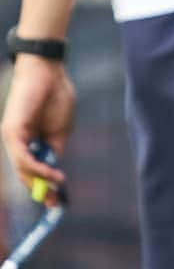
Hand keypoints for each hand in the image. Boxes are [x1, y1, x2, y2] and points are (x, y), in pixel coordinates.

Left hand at [1, 57, 74, 205]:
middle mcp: (17, 143)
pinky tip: (52, 173)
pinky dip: (36, 168)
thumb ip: (55, 149)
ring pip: (23, 168)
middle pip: (26, 173)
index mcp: (30, 141)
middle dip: (40, 189)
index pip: (34, 168)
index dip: (46, 184)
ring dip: (41, 180)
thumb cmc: (56, 96)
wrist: (48, 71)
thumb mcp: (60, 129)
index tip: (58, 199)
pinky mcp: (11, 133)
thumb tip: (54, 172)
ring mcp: (12, 139)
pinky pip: (22, 157)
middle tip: (54, 202)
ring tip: (57, 187)